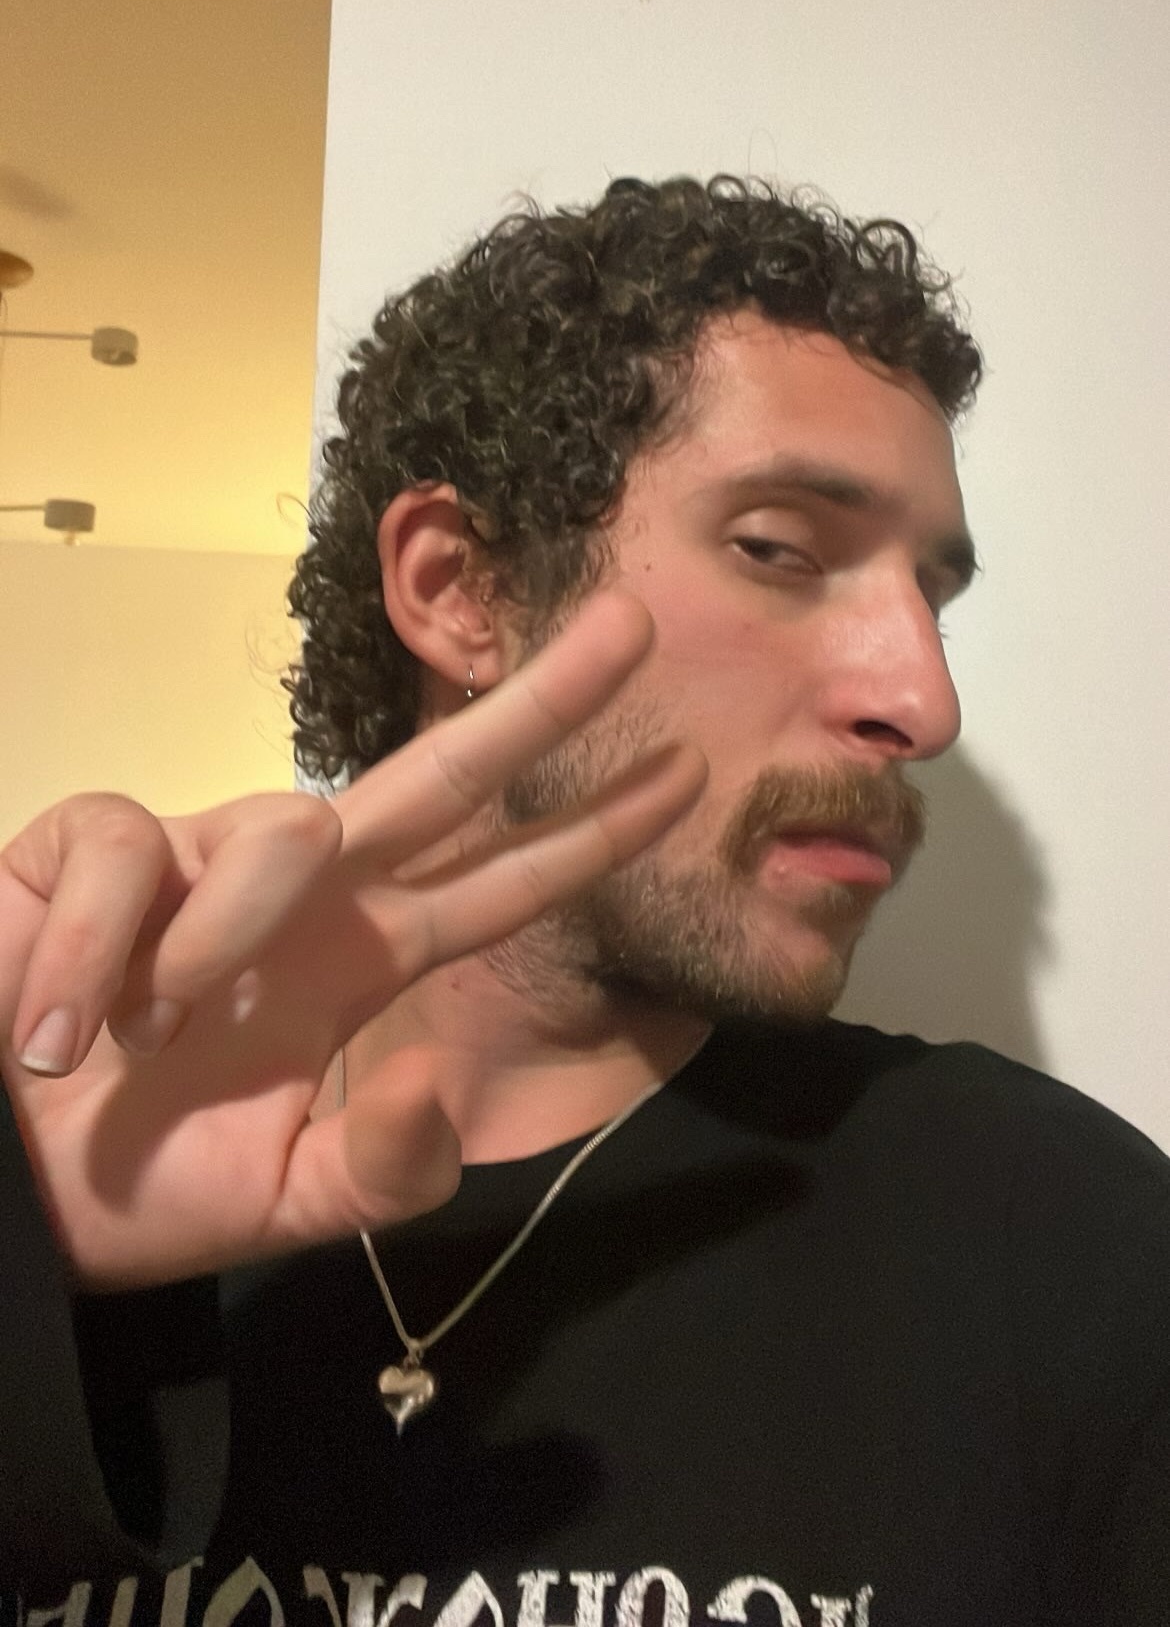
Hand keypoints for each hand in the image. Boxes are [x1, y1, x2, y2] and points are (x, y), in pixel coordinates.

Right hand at [0, 591, 704, 1288]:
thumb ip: (380, 1172)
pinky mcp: (91, 846)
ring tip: (154, 1030)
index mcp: (363, 961)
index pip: (502, 884)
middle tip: (637, 625)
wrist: (3, 1196)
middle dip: (539, 703)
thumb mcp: (283, 1203)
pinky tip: (55, 1026)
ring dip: (229, 937)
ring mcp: (200, 858)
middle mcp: (303, 893)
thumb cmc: (136, 1185)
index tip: (685, 775)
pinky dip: (91, 950)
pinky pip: (128, 850)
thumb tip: (427, 1085)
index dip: (590, 833)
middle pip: (442, 774)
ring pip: (285, 826)